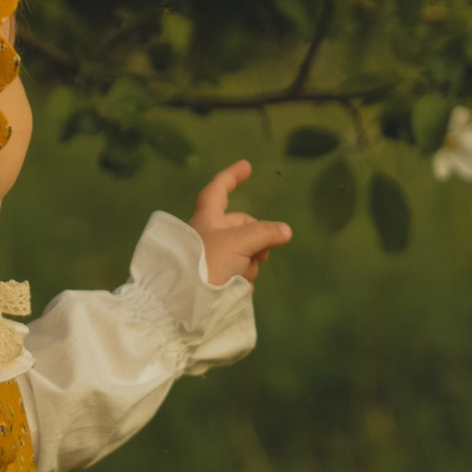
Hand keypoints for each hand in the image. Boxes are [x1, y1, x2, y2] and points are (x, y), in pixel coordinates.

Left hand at [191, 160, 290, 286]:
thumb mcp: (239, 242)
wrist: (186, 304)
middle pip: (239, 227)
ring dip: (248, 263)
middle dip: (255, 239)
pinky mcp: (212, 279)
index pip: (218, 190)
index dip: (231, 177)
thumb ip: (264, 233)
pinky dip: (241, 278)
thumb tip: (284, 231)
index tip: (246, 166)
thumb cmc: (208, 262)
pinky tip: (236, 287)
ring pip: (241, 252)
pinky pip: (236, 272)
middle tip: (261, 255)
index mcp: (206, 218)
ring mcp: (208, 257)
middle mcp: (205, 234)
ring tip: (240, 274)